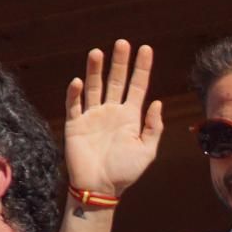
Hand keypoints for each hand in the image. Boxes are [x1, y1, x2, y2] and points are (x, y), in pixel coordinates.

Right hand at [63, 40, 164, 195]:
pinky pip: (74, 105)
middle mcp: (111, 112)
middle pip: (115, 80)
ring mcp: (92, 116)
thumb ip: (153, 127)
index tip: (146, 49)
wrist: (100, 188)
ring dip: (95, 70)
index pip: (137, 86)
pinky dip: (75, 93)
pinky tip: (79, 82)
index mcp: (130, 117)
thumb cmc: (125, 172)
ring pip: (94, 87)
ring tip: (98, 53)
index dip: (142, 68)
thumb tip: (157, 102)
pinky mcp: (75, 124)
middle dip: (119, 62)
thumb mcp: (146, 151)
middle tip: (122, 43)